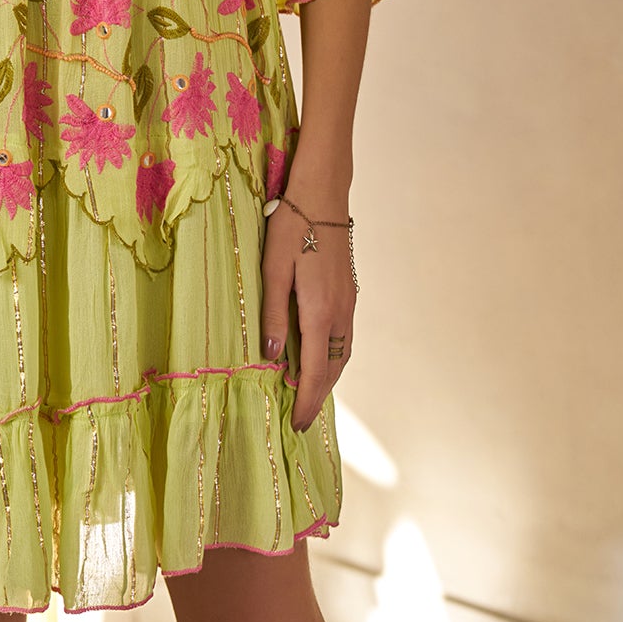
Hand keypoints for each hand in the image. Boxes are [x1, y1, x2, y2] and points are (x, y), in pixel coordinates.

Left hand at [261, 192, 355, 433]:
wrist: (322, 196)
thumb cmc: (291, 228)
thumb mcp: (273, 270)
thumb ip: (274, 315)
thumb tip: (274, 357)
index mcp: (320, 312)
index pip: (316, 372)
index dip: (307, 401)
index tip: (297, 425)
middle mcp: (340, 313)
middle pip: (334, 369)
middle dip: (318, 396)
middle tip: (300, 417)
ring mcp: (348, 303)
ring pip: (342, 354)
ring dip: (328, 377)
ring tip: (307, 393)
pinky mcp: (349, 293)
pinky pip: (344, 337)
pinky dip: (333, 357)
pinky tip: (318, 356)